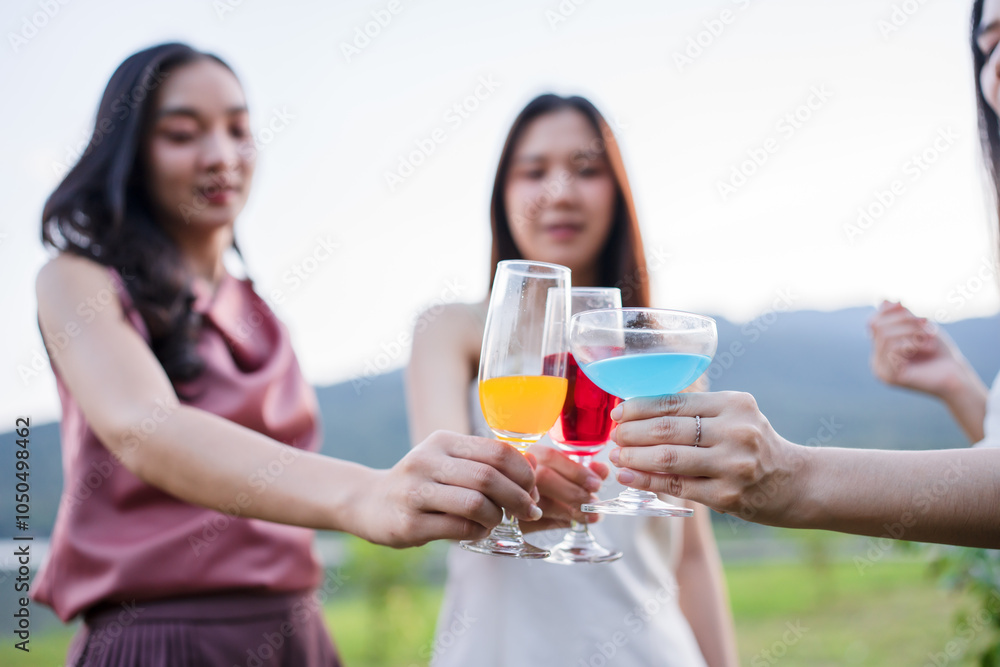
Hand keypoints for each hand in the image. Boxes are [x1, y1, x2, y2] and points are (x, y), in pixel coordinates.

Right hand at [359, 430, 541, 547]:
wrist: (370, 502)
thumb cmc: (423, 483)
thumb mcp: (451, 461)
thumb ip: (489, 462)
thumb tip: (536, 466)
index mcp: (443, 441)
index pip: (497, 450)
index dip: (524, 472)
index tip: (533, 489)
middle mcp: (427, 461)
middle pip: (489, 477)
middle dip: (519, 498)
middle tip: (529, 510)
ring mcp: (416, 492)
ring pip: (476, 503)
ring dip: (497, 516)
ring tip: (497, 521)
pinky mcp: (410, 523)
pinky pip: (460, 528)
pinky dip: (479, 532)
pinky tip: (478, 531)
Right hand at [519, 444, 607, 532]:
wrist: (525, 502)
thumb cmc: (553, 482)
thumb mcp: (568, 471)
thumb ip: (587, 469)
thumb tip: (602, 470)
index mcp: (533, 454)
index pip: (551, 457)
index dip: (576, 471)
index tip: (596, 483)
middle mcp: (518, 472)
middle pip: (545, 478)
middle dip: (574, 492)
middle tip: (594, 502)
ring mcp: (513, 496)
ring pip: (541, 503)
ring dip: (570, 511)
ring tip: (591, 515)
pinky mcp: (515, 520)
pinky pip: (537, 523)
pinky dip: (559, 523)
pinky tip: (573, 522)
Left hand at [607, 392, 805, 524]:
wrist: (797, 483)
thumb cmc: (755, 446)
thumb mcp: (735, 416)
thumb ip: (696, 412)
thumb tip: (639, 411)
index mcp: (733, 404)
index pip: (674, 402)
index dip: (639, 407)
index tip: (618, 412)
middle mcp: (735, 431)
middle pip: (667, 429)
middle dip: (632, 432)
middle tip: (614, 436)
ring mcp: (732, 465)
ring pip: (668, 458)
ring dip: (635, 457)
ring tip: (617, 455)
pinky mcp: (728, 496)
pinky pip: (677, 486)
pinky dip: (647, 480)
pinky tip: (630, 476)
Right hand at [869, 300, 969, 398]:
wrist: (957, 376)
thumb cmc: (939, 352)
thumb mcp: (919, 328)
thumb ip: (901, 316)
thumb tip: (883, 300)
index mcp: (881, 350)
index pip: (873, 323)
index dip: (887, 311)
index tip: (905, 305)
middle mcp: (877, 360)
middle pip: (878, 326)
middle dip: (904, 321)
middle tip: (927, 324)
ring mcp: (881, 370)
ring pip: (885, 336)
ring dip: (911, 331)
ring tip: (930, 336)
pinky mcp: (890, 377)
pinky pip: (892, 349)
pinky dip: (912, 343)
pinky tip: (928, 348)